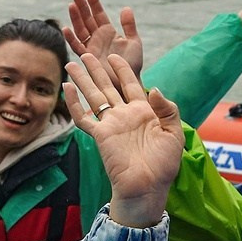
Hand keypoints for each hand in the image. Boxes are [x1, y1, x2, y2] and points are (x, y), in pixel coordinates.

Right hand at [63, 0, 143, 72]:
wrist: (128, 82)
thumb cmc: (133, 64)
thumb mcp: (134, 42)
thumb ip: (129, 25)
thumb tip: (126, 8)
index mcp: (108, 31)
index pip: (99, 14)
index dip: (93, 3)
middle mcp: (98, 37)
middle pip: (87, 19)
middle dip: (81, 6)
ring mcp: (91, 47)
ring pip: (80, 29)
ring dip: (75, 18)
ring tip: (71, 5)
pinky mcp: (87, 57)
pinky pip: (77, 46)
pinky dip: (71, 38)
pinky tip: (66, 28)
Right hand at [66, 51, 181, 227]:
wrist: (148, 187)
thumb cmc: (164, 165)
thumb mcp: (174, 133)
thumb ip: (167, 109)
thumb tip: (155, 89)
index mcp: (144, 112)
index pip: (130, 85)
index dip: (122, 70)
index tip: (115, 56)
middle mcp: (125, 115)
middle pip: (108, 86)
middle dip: (97, 70)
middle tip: (86, 53)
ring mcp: (111, 124)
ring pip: (93, 97)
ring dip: (82, 80)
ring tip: (72, 63)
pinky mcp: (100, 135)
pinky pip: (83, 117)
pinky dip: (74, 104)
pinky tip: (67, 89)